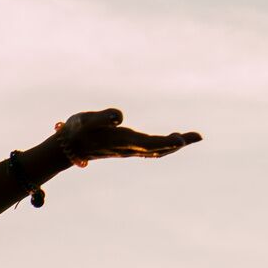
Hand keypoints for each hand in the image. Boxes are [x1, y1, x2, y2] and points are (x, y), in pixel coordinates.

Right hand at [46, 108, 200, 164]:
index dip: (166, 142)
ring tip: (192, 137)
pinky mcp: (127, 148)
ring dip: (174, 145)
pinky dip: (165, 145)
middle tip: (199, 136)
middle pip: (158, 148)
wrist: (68, 147)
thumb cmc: (77, 130)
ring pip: (156, 150)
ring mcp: (129, 150)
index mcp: (122, 141)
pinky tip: (172, 141)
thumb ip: (102, 118)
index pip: (149, 143)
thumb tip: (118, 118)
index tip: (181, 139)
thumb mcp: (86, 120)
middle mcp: (128, 148)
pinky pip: (151, 149)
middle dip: (179, 143)